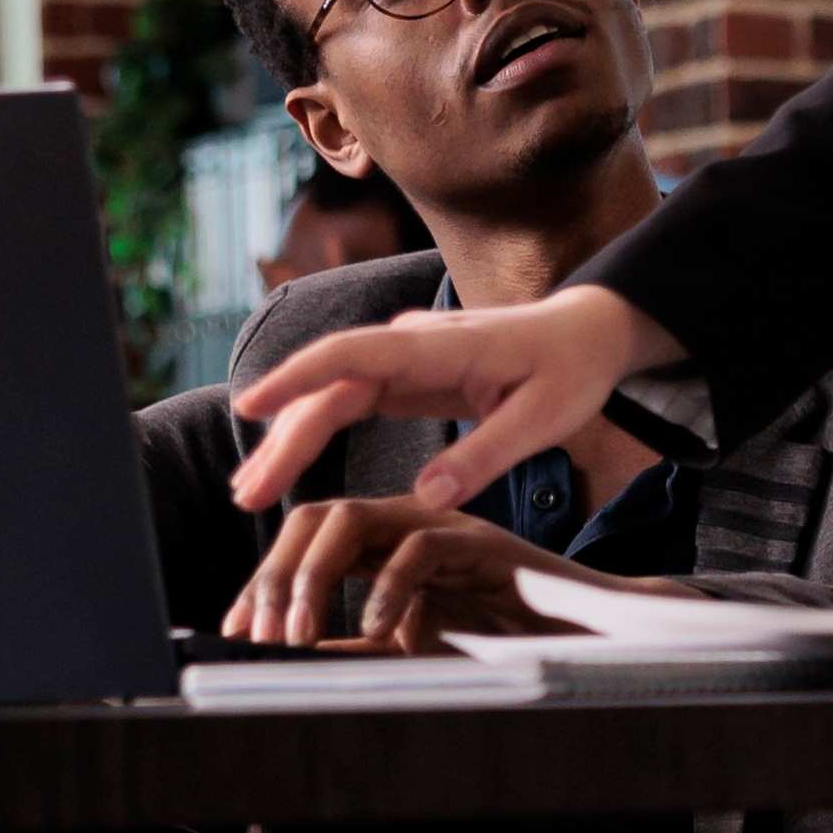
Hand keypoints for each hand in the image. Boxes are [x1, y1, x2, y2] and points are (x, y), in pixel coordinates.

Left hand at [224, 486, 673, 652]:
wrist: (586, 639)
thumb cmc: (503, 639)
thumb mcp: (408, 649)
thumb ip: (354, 650)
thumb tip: (291, 663)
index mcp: (383, 543)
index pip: (304, 540)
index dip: (262, 581)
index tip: (238, 632)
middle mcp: (404, 523)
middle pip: (314, 519)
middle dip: (273, 576)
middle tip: (259, 636)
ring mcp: (441, 526)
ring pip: (351, 520)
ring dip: (311, 578)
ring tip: (300, 635)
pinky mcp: (480, 543)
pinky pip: (419, 549)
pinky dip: (387, 589)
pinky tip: (375, 632)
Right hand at [232, 280, 682, 516]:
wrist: (585, 333)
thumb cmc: (570, 370)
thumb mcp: (543, 420)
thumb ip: (485, 457)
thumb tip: (426, 499)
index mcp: (439, 347)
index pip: (351, 356)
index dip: (297, 378)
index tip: (252, 406)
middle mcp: (408, 345)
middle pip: (328, 387)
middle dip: (282, 438)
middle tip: (246, 494)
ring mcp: (402, 359)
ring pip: (330, 397)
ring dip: (289, 440)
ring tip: (251, 490)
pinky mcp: (404, 377)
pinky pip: (347, 402)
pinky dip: (315, 431)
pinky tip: (286, 461)